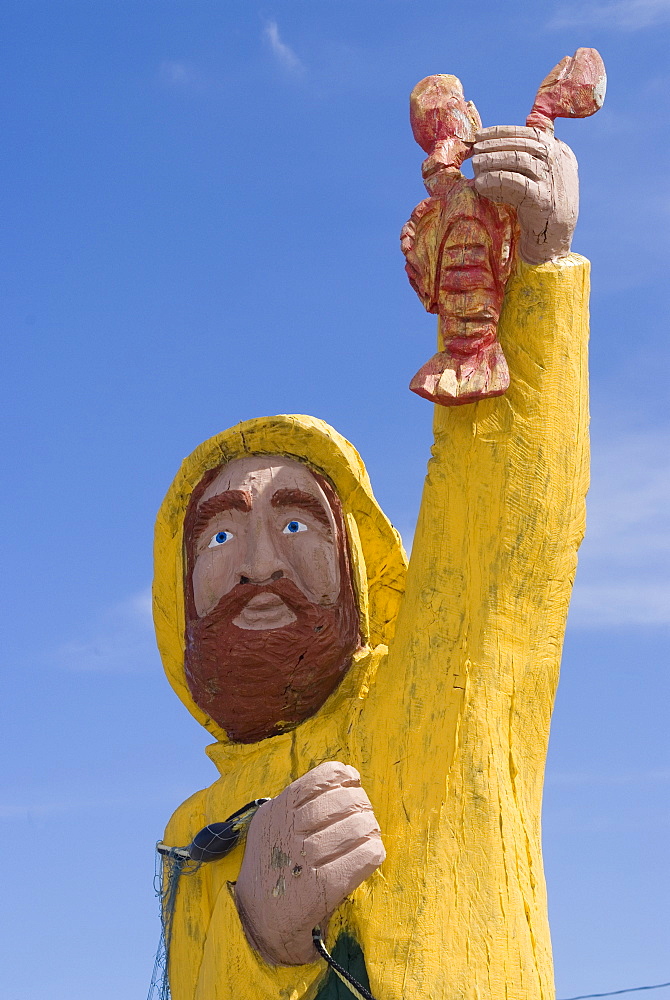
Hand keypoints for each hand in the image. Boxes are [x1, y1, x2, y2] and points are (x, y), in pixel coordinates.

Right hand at [234, 761, 384, 965]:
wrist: (257, 922)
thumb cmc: (274, 866)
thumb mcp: (272, 826)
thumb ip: (301, 801)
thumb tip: (347, 774)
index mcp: (276, 813)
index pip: (318, 780)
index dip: (342, 777)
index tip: (353, 782)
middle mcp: (287, 834)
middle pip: (341, 803)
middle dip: (360, 803)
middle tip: (365, 813)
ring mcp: (304, 861)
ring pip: (355, 828)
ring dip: (369, 828)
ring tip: (369, 834)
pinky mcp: (322, 889)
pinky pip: (362, 858)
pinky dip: (372, 851)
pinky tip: (369, 855)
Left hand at [472, 125, 578, 264]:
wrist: (555, 236)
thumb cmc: (541, 204)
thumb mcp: (539, 175)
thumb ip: (526, 157)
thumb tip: (492, 143)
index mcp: (559, 150)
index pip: (529, 132)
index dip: (502, 132)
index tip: (480, 135)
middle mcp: (559, 161)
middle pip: (523, 144)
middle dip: (495, 144)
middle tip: (474, 149)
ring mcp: (552, 179)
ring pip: (519, 159)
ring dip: (493, 159)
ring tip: (475, 164)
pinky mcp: (543, 199)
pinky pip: (516, 183)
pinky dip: (496, 180)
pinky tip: (481, 183)